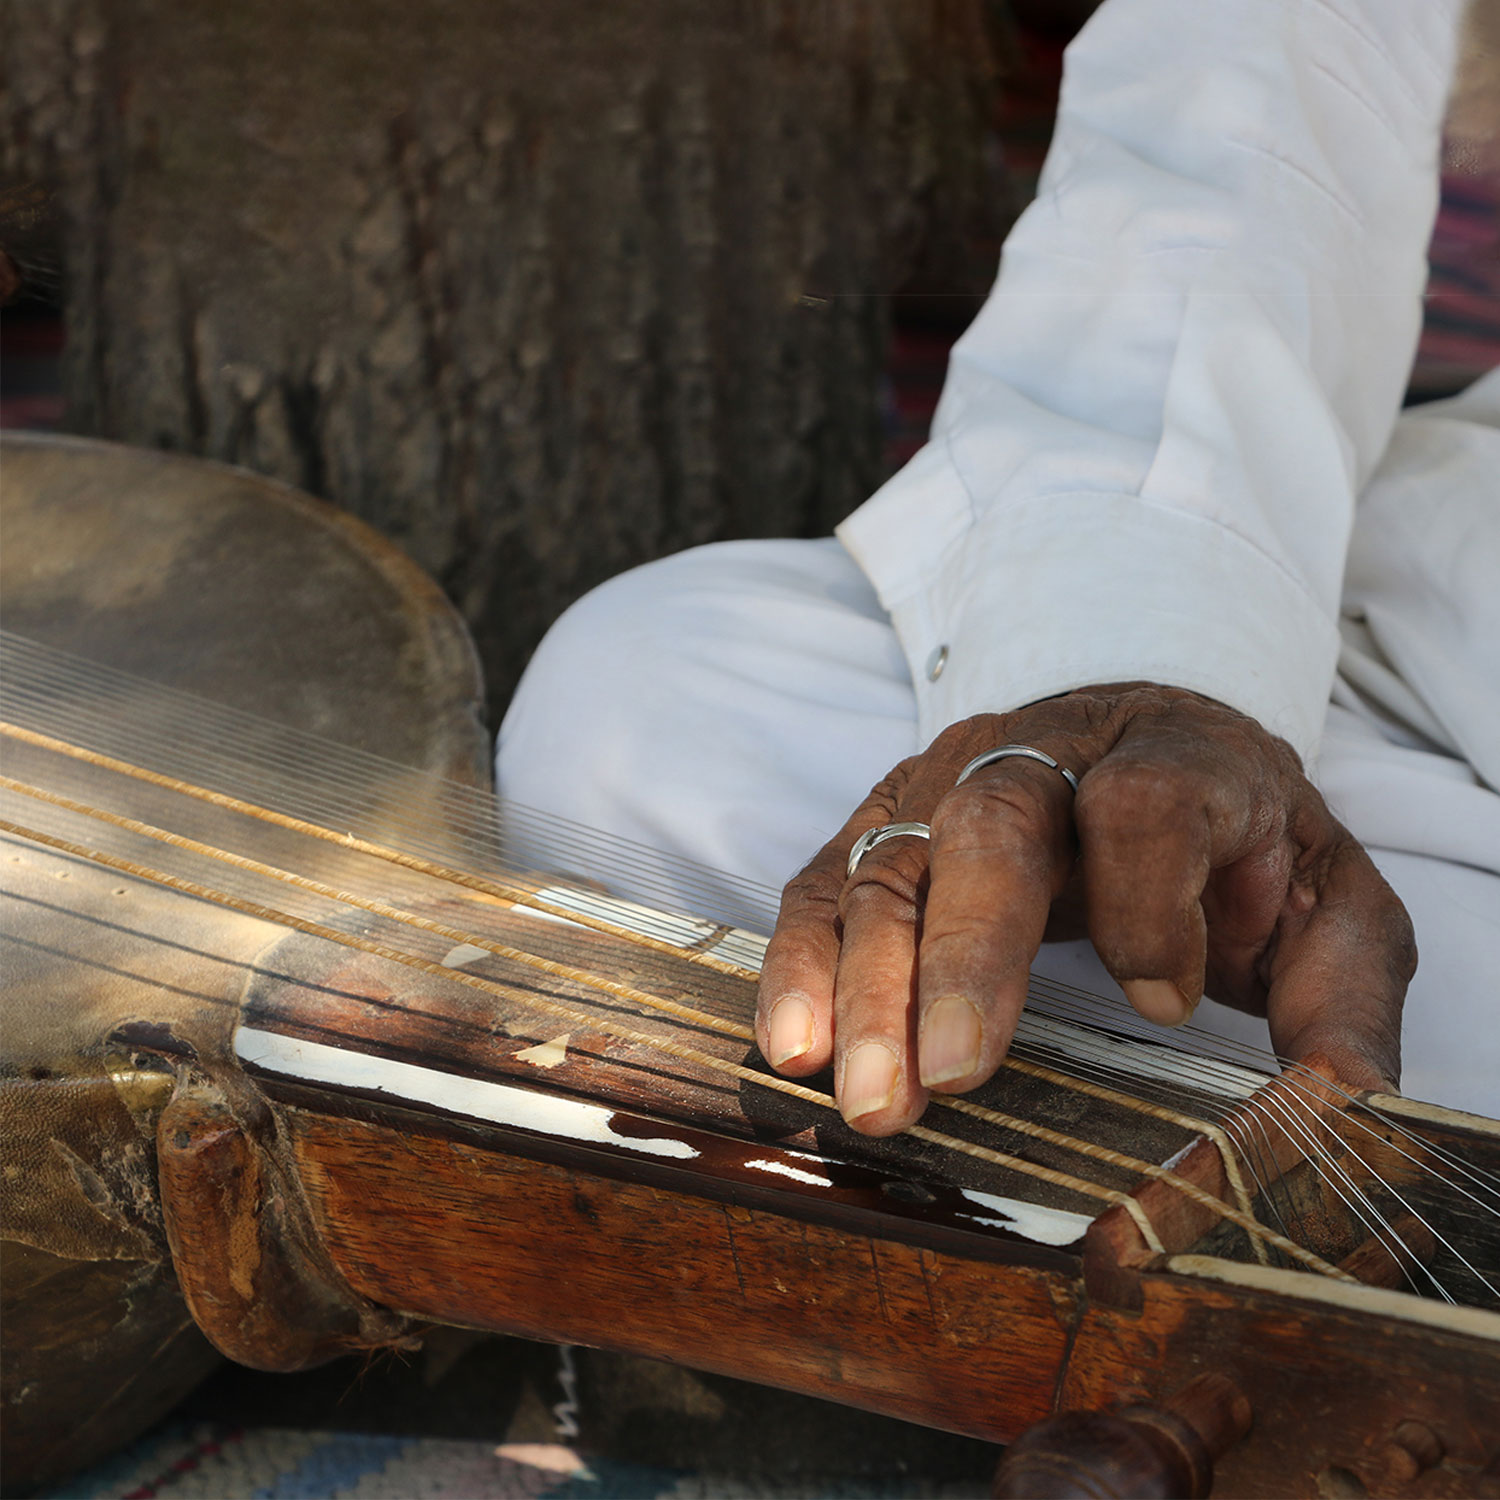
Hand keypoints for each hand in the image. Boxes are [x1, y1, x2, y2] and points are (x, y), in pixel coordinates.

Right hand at [755, 682, 1413, 1134]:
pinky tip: (795, 1049)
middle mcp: (1042, 753)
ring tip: (868, 1099)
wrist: (1146, 750)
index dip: (1151, 906)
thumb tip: (1340, 1105)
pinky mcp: (884, 821)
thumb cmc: (1235, 842)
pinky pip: (823, 883)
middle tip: (954, 1077)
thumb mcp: (1328, 901)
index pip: (1144, 800)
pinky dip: (801, 963)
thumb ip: (1344, 992)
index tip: (1167, 1002)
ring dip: (868, 985)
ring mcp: (945, 782)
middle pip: (991, 824)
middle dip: (966, 956)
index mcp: (1173, 754)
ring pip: (891, 865)